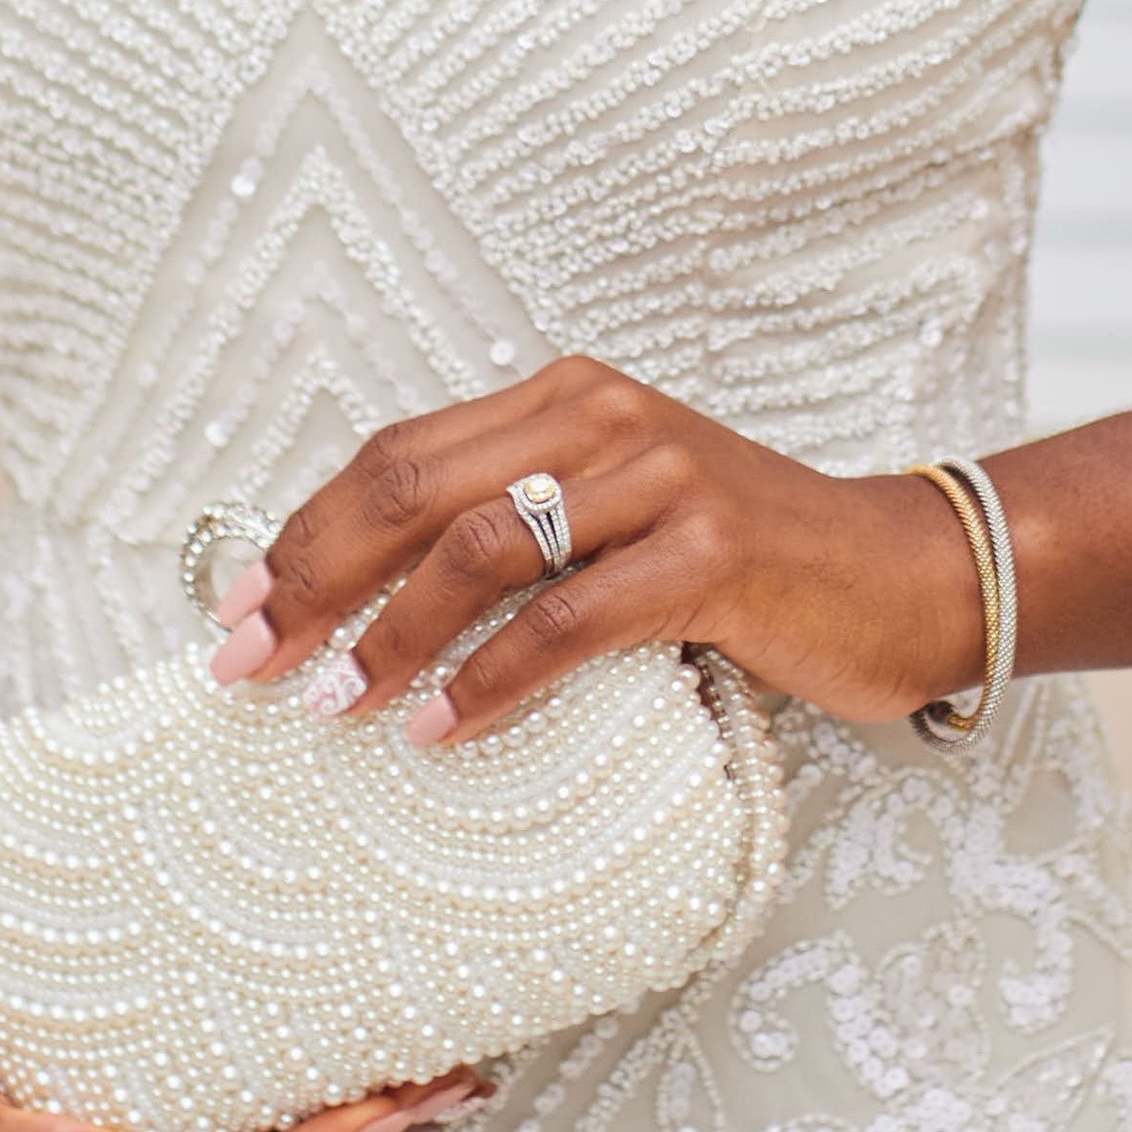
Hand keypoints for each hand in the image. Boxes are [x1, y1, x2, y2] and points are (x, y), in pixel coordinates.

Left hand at [210, 356, 988, 741]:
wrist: (899, 574)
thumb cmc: (742, 566)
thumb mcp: (614, 521)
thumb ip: (514, 531)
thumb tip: (359, 606)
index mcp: (565, 399)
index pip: (397, 455)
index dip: (304, 531)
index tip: (232, 611)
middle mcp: (603, 417)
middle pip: (414, 486)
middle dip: (313, 576)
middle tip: (247, 663)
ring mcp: (661, 478)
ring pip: (482, 547)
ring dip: (391, 634)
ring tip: (333, 705)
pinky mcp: (712, 553)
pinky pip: (571, 620)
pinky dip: (491, 681)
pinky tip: (439, 731)